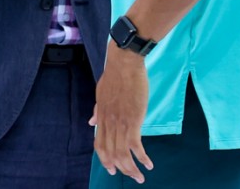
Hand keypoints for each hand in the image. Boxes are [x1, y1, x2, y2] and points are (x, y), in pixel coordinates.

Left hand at [90, 43, 152, 183]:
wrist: (124, 63)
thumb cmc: (115, 75)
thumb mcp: (101, 93)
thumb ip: (97, 110)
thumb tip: (91, 123)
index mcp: (102, 116)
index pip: (99, 144)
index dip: (104, 159)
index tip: (111, 168)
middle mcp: (109, 123)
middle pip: (111, 153)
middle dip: (120, 168)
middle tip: (130, 177)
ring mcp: (120, 122)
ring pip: (122, 153)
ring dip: (131, 169)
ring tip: (140, 176)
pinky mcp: (133, 120)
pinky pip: (136, 146)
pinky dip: (142, 158)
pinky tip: (148, 163)